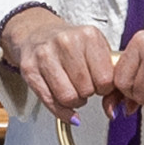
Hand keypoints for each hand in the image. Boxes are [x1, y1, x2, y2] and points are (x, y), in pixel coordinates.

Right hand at [0, 6, 129, 119]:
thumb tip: (113, 104)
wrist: (38, 33)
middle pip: (86, 89)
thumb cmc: (70, 44)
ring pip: (68, 97)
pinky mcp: (29, 69)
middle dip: (88, 93)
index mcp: (88, 36)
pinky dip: (61, 111)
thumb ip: (109, 70)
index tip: (100, 84)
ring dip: (74, 101)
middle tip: (85, 87)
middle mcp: (66, 42)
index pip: (105, 78)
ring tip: (73, 91)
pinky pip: (49, 102)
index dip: (105, 88)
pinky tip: (65, 105)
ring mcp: (45, 55)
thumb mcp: (94, 48)